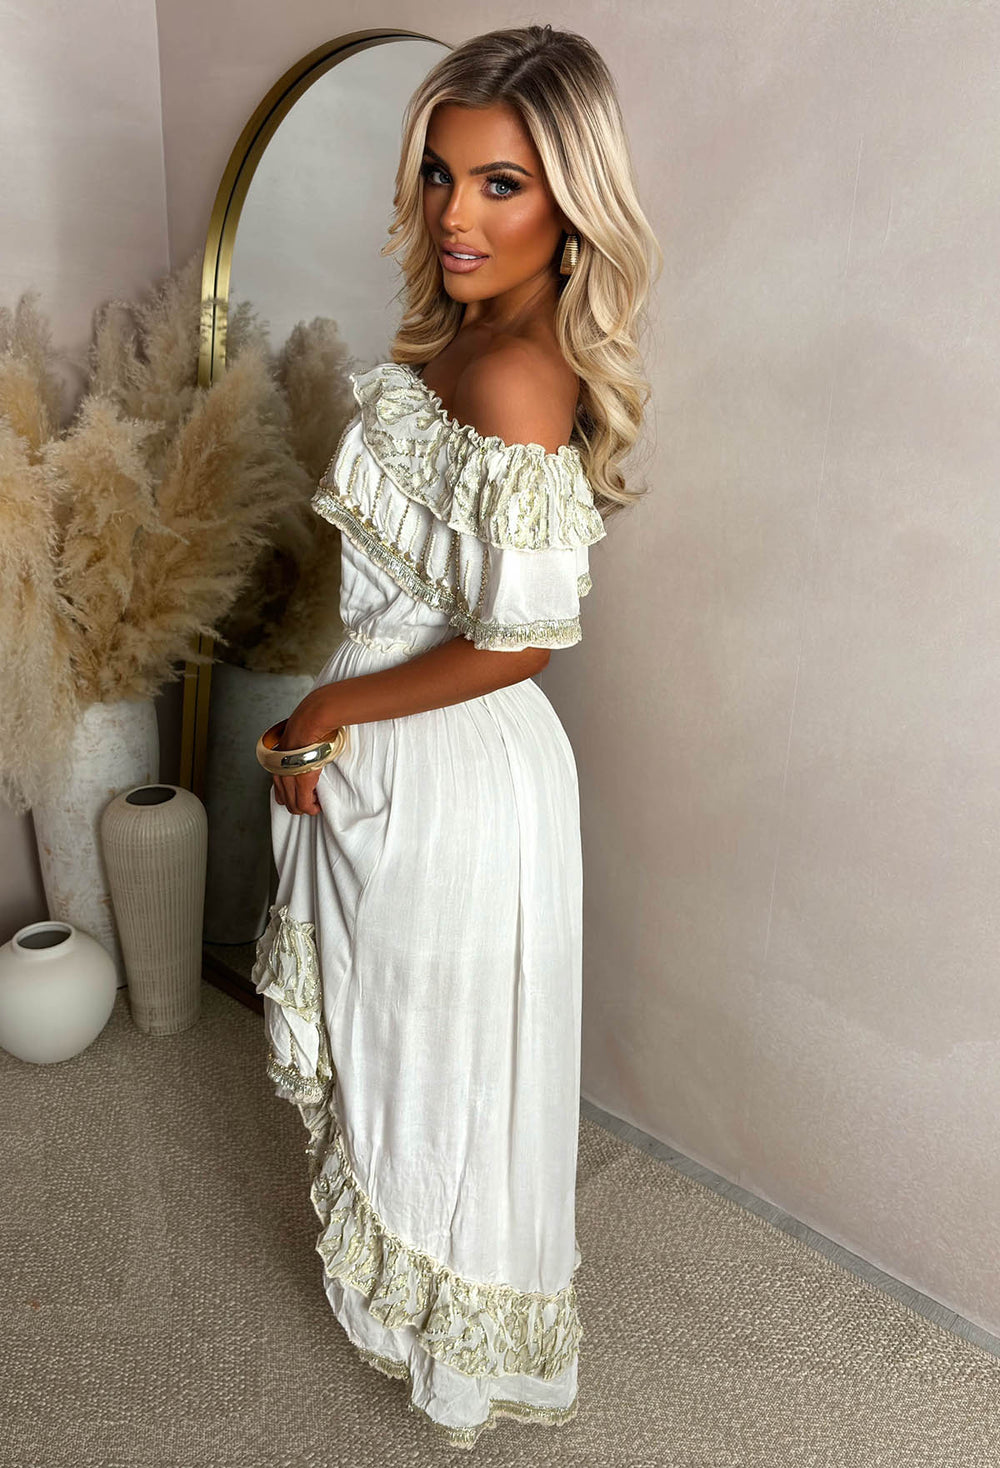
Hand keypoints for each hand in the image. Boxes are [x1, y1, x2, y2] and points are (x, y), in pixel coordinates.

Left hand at [271, 692, 341, 816]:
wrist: (309, 723)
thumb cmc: (305, 727)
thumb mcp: (294, 742)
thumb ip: (295, 751)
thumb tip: (303, 751)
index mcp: (276, 765)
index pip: (279, 790)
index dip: (293, 795)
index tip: (305, 792)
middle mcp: (279, 775)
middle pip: (286, 801)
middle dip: (300, 804)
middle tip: (312, 799)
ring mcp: (289, 780)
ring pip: (294, 806)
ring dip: (306, 806)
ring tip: (316, 800)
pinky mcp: (302, 782)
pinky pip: (304, 805)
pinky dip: (312, 808)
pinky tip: (318, 804)